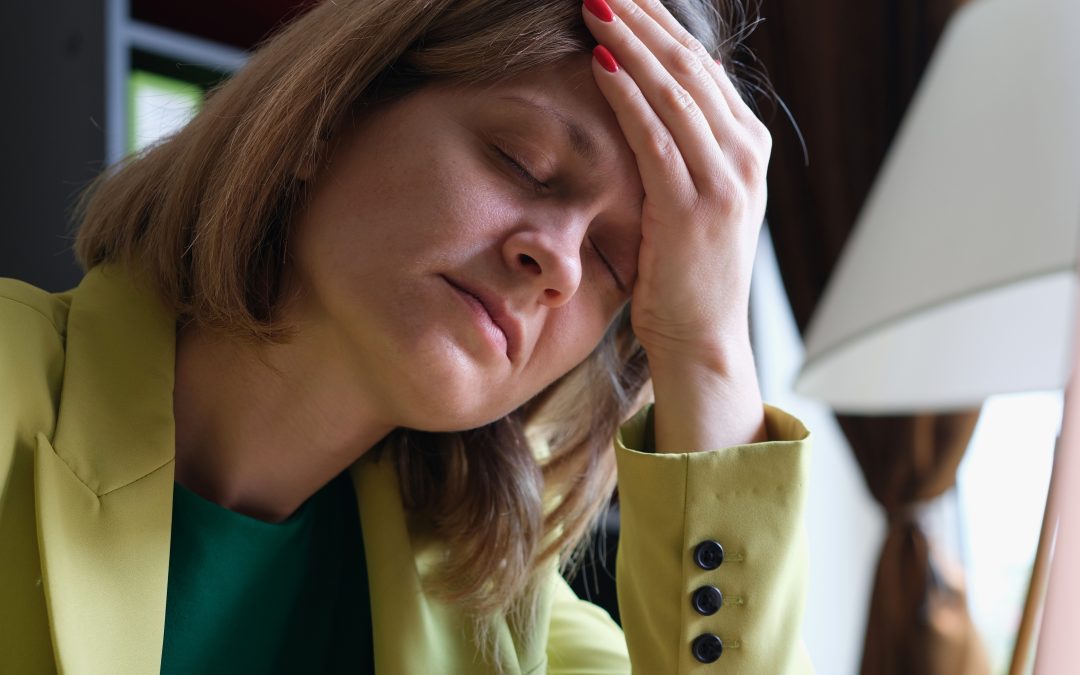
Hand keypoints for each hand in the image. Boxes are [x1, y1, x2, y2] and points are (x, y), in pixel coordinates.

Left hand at [582, 0, 770, 373]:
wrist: (702, 339)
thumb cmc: (685, 272)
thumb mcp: (695, 198)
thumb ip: (686, 145)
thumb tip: (666, 87)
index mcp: (745, 146)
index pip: (699, 66)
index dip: (658, 24)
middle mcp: (744, 155)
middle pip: (689, 65)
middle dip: (643, 18)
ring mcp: (725, 181)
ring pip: (675, 91)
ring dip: (631, 44)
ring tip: (594, 5)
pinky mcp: (694, 209)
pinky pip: (656, 138)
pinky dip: (628, 97)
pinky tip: (601, 64)